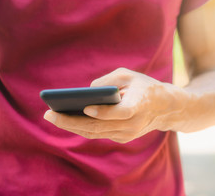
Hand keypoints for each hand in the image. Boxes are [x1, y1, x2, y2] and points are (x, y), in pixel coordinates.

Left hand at [44, 68, 185, 143]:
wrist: (165, 107)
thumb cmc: (145, 87)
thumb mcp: (129, 75)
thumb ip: (108, 81)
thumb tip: (86, 92)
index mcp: (140, 105)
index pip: (121, 113)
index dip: (104, 112)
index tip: (86, 108)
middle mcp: (133, 124)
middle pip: (99, 127)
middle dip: (71, 122)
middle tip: (49, 115)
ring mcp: (128, 134)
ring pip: (95, 133)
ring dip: (72, 126)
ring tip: (52, 117)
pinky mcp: (122, 138)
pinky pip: (98, 134)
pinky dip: (81, 128)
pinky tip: (66, 120)